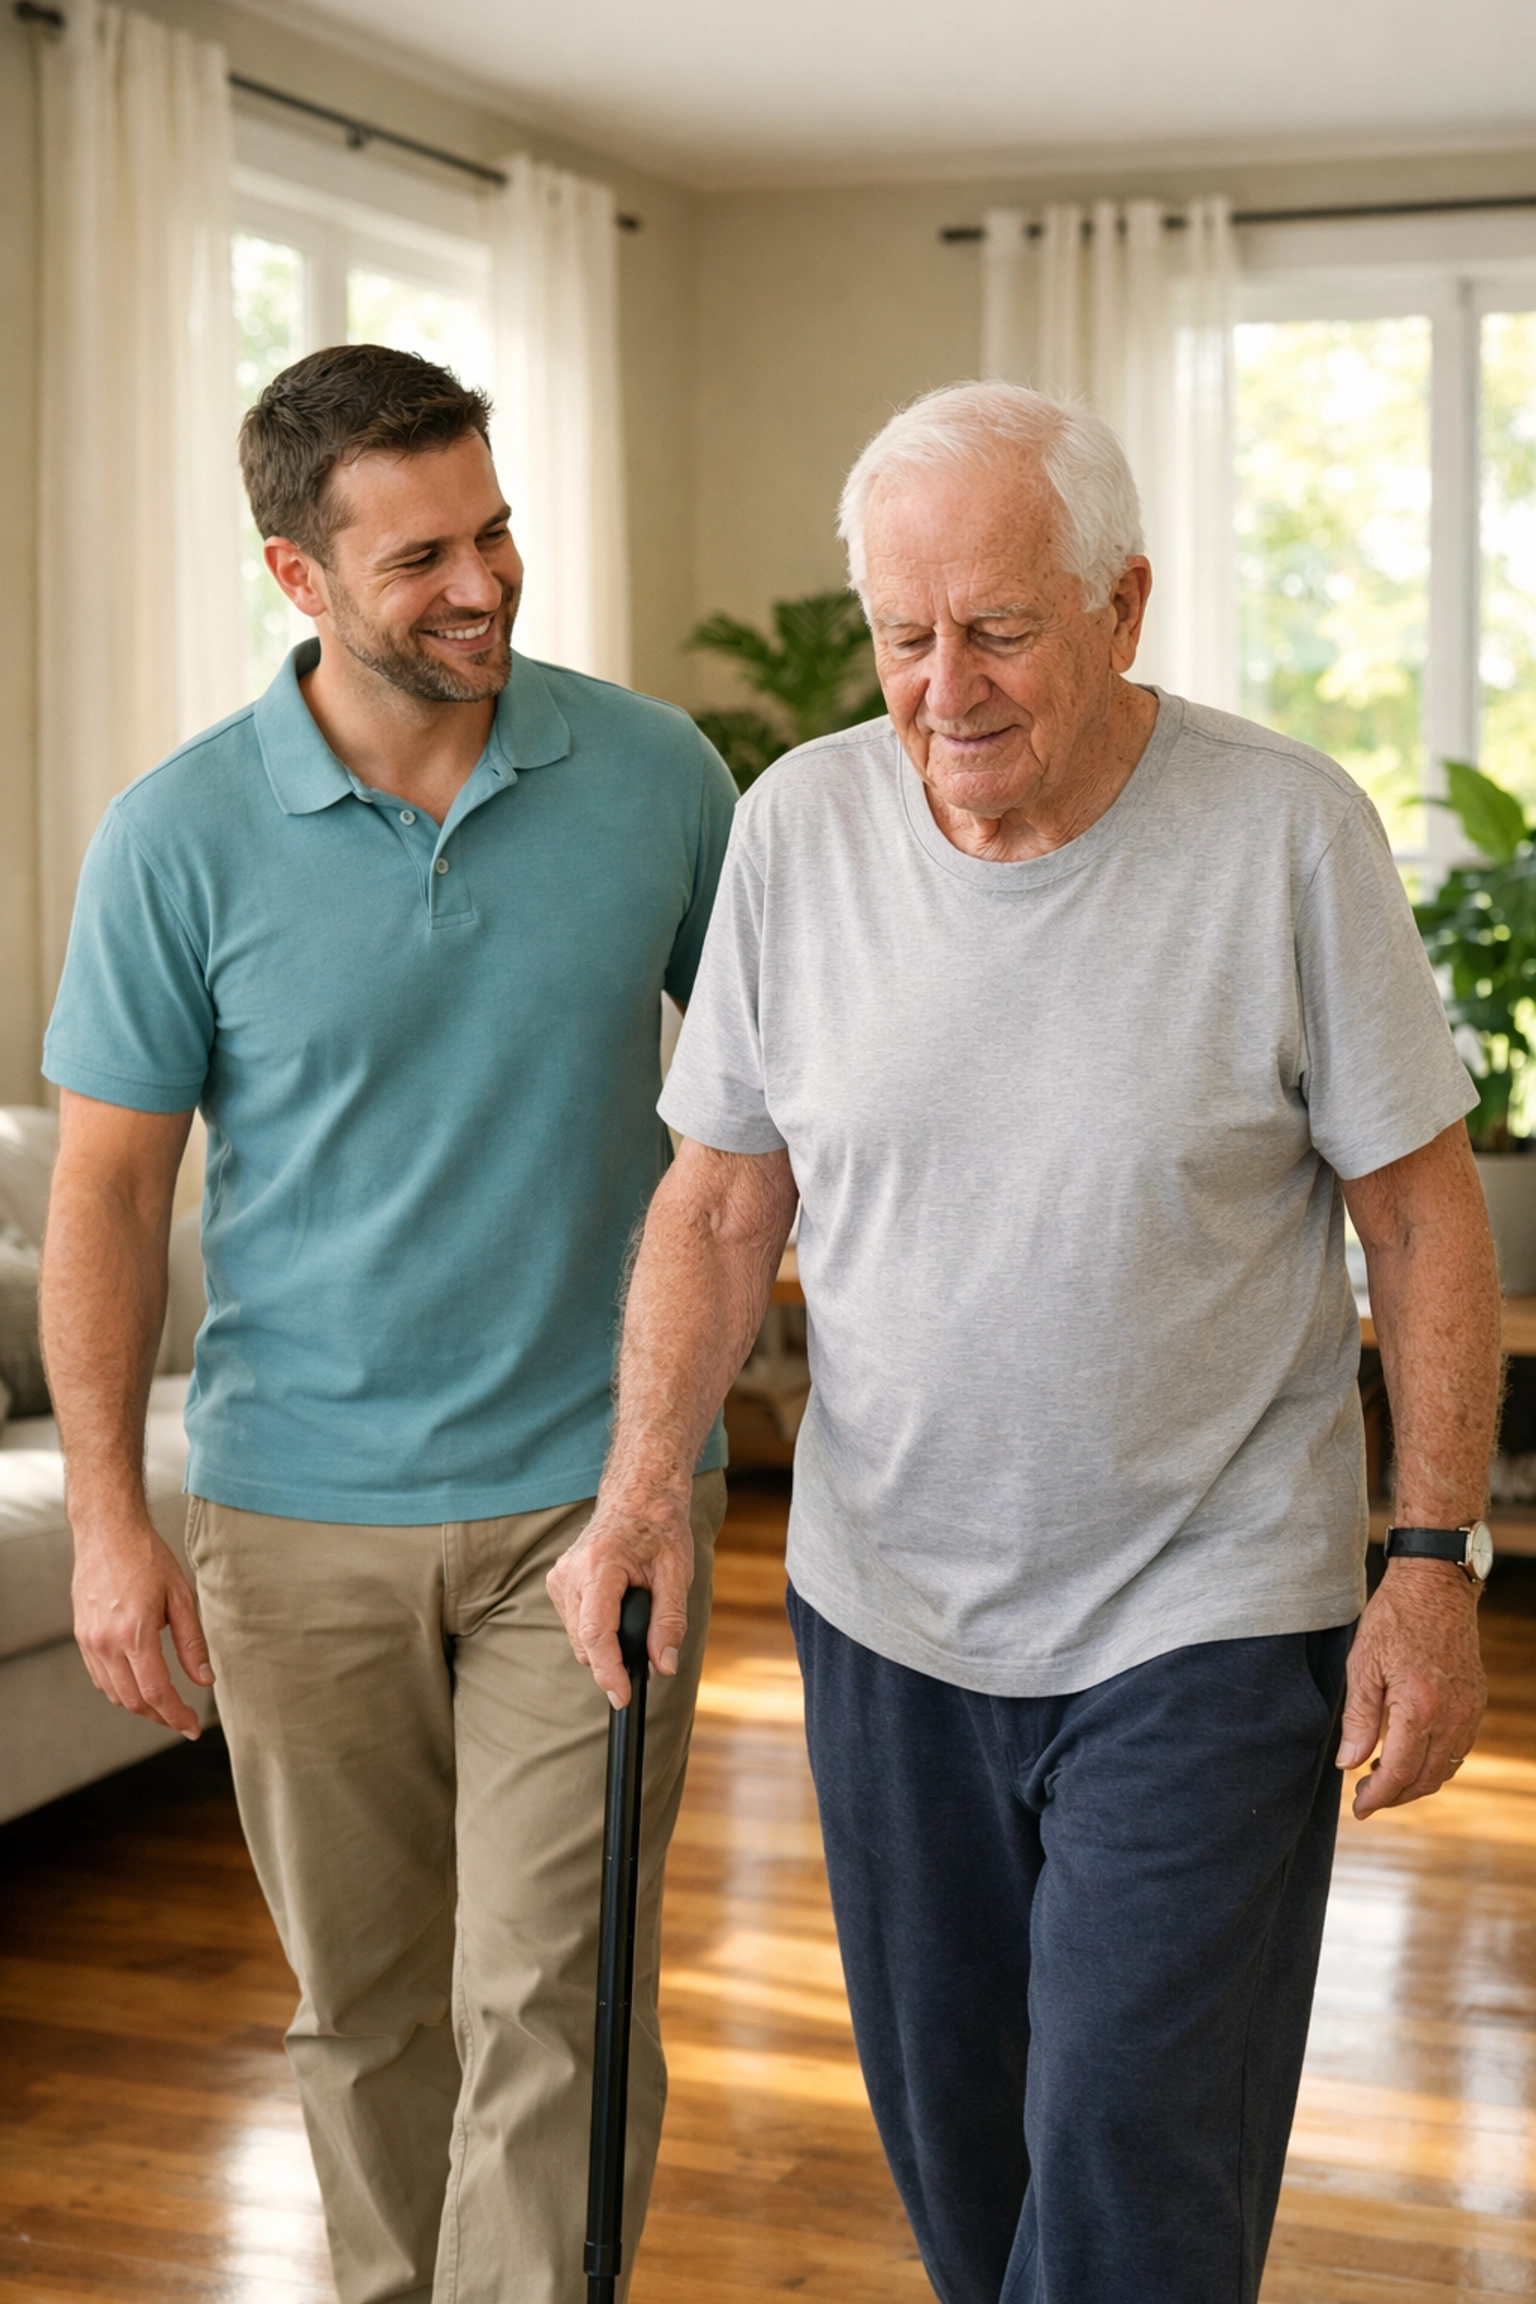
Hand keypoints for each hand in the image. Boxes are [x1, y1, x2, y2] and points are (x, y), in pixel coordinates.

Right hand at [72, 1518, 214, 1737]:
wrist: (107, 1533)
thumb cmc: (148, 1558)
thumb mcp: (181, 1597)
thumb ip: (192, 1643)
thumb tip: (205, 1681)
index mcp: (135, 1633)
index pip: (157, 1693)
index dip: (176, 1716)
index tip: (192, 1729)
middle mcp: (106, 1642)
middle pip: (134, 1700)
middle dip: (161, 1716)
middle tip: (183, 1720)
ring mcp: (89, 1641)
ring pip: (114, 1693)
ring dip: (140, 1706)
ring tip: (166, 1705)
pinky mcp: (82, 1637)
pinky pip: (100, 1677)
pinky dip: (121, 1689)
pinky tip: (140, 1684)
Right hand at [547, 1487, 694, 1708]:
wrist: (637, 1498)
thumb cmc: (659, 1530)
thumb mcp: (677, 1574)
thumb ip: (670, 1622)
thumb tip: (664, 1666)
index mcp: (600, 1564)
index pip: (595, 1632)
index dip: (608, 1671)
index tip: (621, 1697)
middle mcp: (571, 1572)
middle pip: (586, 1641)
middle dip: (615, 1658)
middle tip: (649, 1642)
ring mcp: (559, 1577)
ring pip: (579, 1638)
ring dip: (605, 1642)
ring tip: (633, 1611)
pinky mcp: (557, 1583)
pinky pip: (575, 1625)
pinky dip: (596, 1629)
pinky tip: (615, 1607)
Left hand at [1338, 1559, 1484, 1817]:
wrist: (1436, 1587)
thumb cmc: (1393, 1619)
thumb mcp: (1362, 1665)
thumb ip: (1358, 1719)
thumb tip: (1349, 1764)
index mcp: (1419, 1707)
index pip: (1398, 1773)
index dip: (1377, 1797)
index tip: (1359, 1808)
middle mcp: (1451, 1716)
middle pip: (1424, 1779)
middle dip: (1394, 1796)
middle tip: (1365, 1797)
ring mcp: (1469, 1711)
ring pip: (1445, 1769)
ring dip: (1414, 1782)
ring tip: (1381, 1776)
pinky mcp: (1476, 1703)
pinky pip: (1459, 1749)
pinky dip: (1435, 1763)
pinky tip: (1409, 1754)